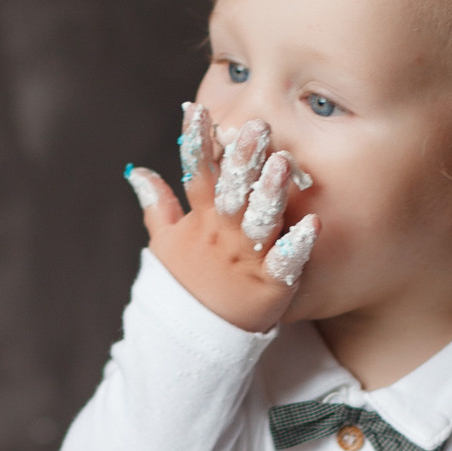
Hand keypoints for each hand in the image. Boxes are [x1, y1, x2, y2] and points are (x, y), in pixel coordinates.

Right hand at [125, 103, 319, 333]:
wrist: (197, 341)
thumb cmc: (186, 287)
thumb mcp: (165, 245)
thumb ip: (157, 205)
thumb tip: (137, 171)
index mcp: (200, 221)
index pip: (196, 175)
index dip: (195, 143)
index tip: (196, 109)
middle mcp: (222, 236)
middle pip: (232, 192)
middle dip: (243, 160)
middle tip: (256, 126)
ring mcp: (246, 260)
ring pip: (259, 221)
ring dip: (270, 194)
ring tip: (283, 164)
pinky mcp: (271, 285)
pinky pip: (286, 264)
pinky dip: (298, 246)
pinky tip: (314, 225)